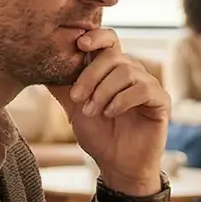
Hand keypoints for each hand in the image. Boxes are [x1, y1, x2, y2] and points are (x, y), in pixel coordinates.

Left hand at [48, 29, 167, 196]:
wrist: (117, 164)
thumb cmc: (98, 135)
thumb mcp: (74, 108)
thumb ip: (62, 87)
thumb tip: (39, 66)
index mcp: (111, 70)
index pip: (108, 40)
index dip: (96, 36)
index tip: (79, 44)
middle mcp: (131, 72)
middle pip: (112, 56)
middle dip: (90, 76)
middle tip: (77, 98)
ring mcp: (148, 84)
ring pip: (126, 71)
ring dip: (103, 92)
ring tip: (93, 112)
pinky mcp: (160, 100)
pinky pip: (142, 88)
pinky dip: (121, 100)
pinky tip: (110, 113)